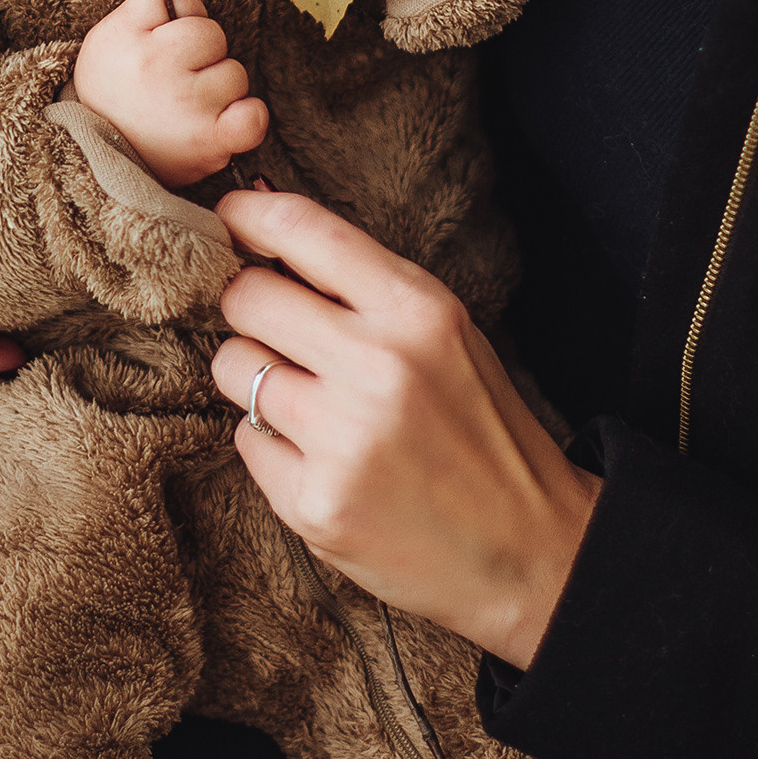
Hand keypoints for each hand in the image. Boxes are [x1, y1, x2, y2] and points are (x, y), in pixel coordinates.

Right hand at [72, 0, 269, 186]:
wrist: (94, 154)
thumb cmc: (112, 88)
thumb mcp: (123, 33)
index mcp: (135, 40)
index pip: (180, 0)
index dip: (174, 21)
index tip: (156, 47)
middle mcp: (161, 73)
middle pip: (212, 35)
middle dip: (199, 53)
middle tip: (169, 80)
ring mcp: (189, 110)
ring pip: (234, 73)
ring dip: (218, 88)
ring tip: (186, 106)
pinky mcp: (209, 144)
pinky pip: (253, 117)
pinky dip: (245, 117)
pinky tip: (221, 121)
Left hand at [210, 188, 597, 664]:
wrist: (529, 549)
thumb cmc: (481, 429)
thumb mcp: (447, 334)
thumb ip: (363, 285)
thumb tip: (258, 209)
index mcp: (420, 311)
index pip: (303, 229)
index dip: (248, 215)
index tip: (228, 218)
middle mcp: (380, 367)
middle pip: (246, 297)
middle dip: (250, 308)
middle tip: (279, 331)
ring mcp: (343, 440)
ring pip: (233, 368)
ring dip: (255, 379)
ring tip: (313, 404)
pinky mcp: (315, 504)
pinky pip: (246, 440)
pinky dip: (272, 445)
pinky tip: (325, 460)